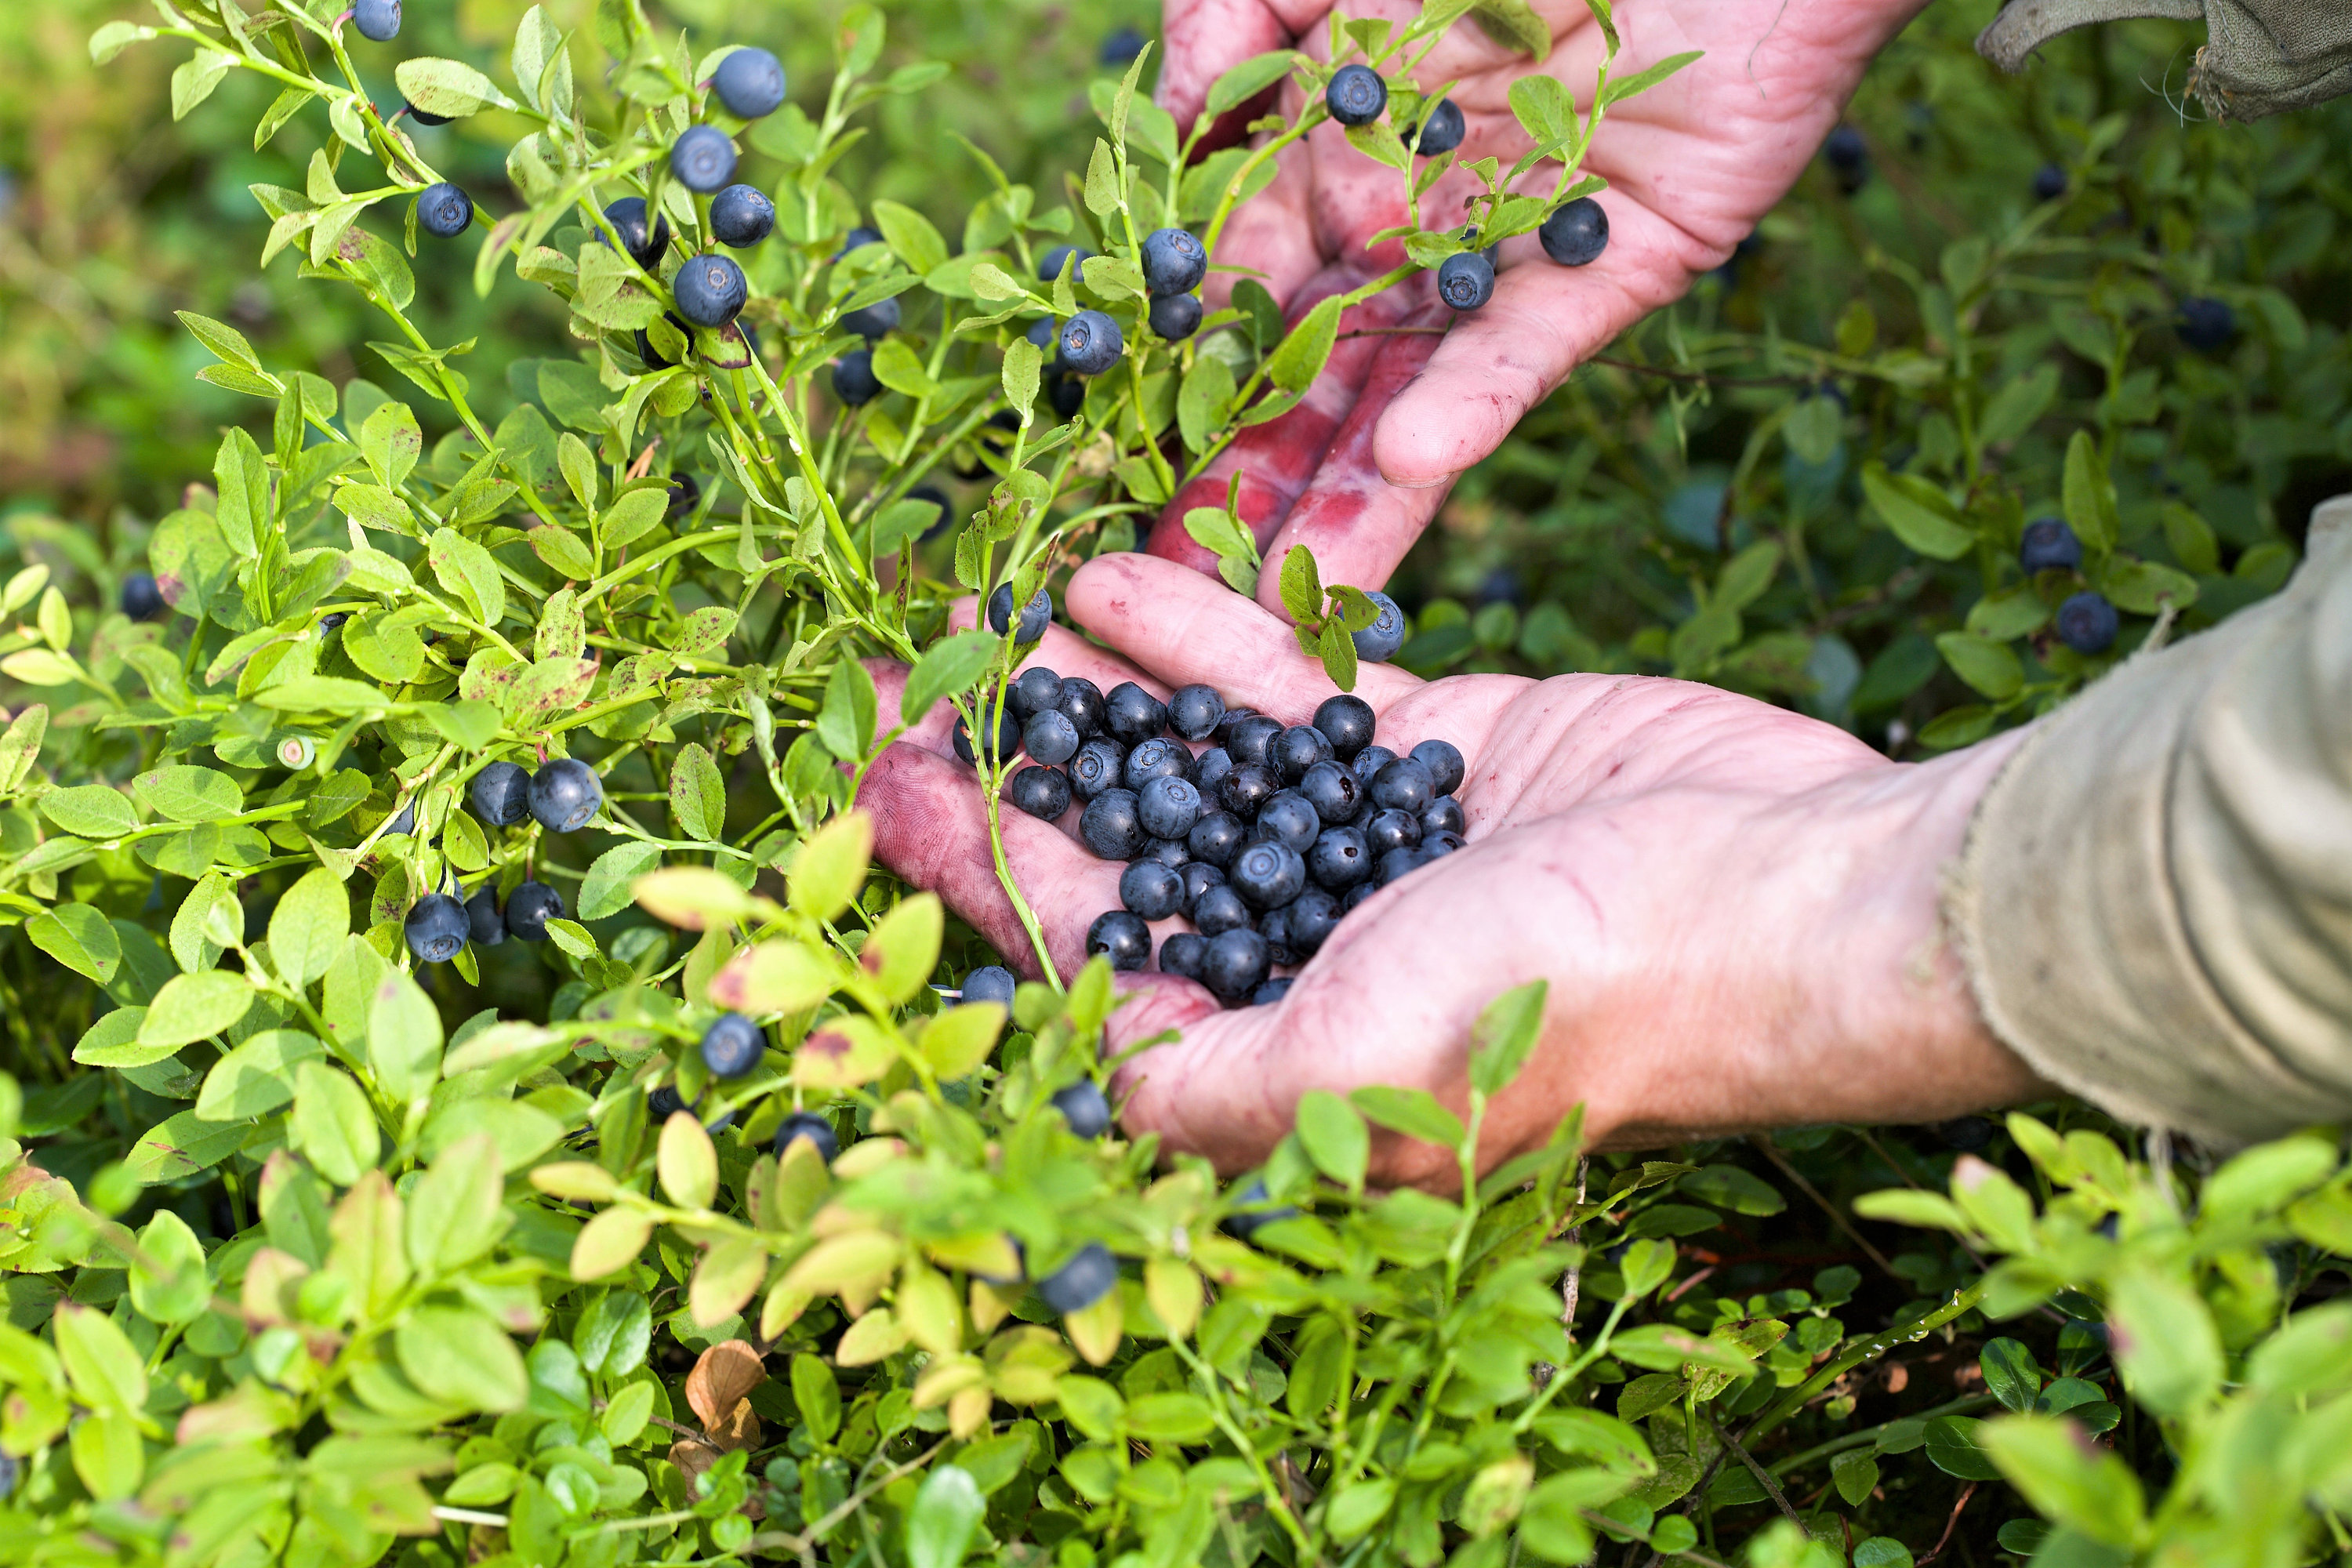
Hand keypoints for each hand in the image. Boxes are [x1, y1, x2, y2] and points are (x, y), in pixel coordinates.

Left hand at [857, 553, 2042, 1186]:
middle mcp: (1310, 954)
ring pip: (1194, 762)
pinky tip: (1113, 578)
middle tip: (912, 686)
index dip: (974, 882)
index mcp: (1280, 1058)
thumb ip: (1200, 1083)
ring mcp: (1365, 846)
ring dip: (1094, 694)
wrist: (1777, 885)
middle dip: (1016, 778)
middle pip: (1124, 855)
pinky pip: (1291, 689)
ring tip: (997, 618)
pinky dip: (1205, 635)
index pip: (1085, 966)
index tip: (882, 791)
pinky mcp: (1432, 748)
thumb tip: (1075, 1086)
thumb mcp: (1356, 1066)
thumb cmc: (1574, 998)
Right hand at [1145, 0, 1926, 613]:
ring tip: (1282, 591)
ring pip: (1412, 391)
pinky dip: (1472, 402)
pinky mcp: (1617, 265)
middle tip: (1175, 584)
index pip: (1247, 285)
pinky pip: (1531, 347)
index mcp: (1337, 153)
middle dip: (1247, 477)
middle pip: (1315, 372)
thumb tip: (1174, 122)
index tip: (1135, 455)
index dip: (1191, 368)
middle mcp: (1413, 220)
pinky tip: (1409, 462)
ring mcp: (1510, 254)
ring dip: (1346, 491)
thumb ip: (1232, 16)